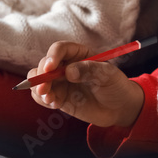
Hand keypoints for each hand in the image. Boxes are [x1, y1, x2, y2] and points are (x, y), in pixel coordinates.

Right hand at [28, 42, 143, 127]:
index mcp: (78, 53)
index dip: (52, 57)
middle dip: (41, 76)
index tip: (50, 68)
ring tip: (50, 99)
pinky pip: (41, 96)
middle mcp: (65, 65)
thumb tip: (69, 72)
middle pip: (44, 64)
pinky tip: (55, 104)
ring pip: (37, 80)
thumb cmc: (116, 85)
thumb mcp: (108, 75)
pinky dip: (42, 100)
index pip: (59, 49)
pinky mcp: (58, 97)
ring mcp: (60, 82)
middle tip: (45, 89)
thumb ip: (89, 70)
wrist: (120, 108)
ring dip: (38, 89)